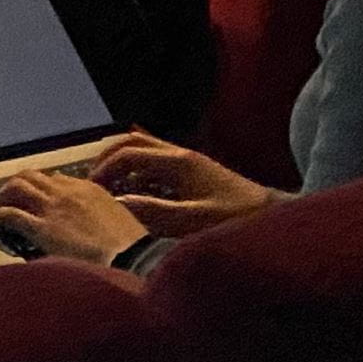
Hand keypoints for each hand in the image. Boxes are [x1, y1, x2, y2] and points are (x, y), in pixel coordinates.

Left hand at [0, 168, 148, 263]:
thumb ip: (102, 211)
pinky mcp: (41, 228)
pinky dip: (1, 215)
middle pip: (32, 176)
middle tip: (14, 197)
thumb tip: (92, 214)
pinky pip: (12, 214)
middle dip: (19, 184)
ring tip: (1, 205)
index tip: (40, 196)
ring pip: (17, 187)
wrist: (130, 258)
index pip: (56, 178)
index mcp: (88, 188)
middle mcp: (66, 192)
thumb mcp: (121, 218)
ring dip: (5, 195)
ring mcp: (52, 208)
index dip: (44, 186)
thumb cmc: (132, 245)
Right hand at [86, 132, 281, 237]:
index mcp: (178, 162)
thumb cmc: (236, 219)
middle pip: (131, 141)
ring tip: (109, 187)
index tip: (91, 188)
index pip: (128, 154)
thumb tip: (118, 205)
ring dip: (122, 164)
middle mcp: (179, 155)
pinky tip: (135, 193)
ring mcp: (187, 162)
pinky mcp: (193, 173)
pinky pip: (155, 163)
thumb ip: (154, 211)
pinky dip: (138, 172)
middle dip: (107, 158)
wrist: (272, 216)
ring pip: (143, 149)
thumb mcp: (192, 220)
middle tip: (92, 181)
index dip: (105, 169)